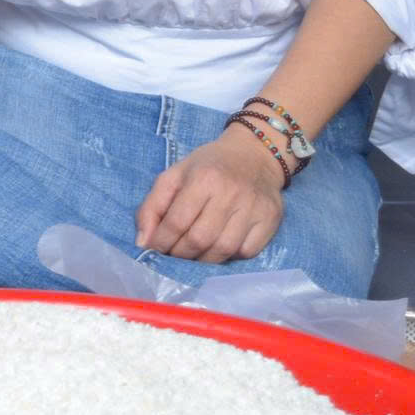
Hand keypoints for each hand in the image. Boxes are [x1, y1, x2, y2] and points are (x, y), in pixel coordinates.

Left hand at [135, 128, 287, 263]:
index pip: (176, 222)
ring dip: (203, 260)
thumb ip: (152, 206)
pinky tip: (220, 247)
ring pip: (223, 250)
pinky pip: (247, 252)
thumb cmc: (208, 166)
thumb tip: (143, 243)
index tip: (154, 248)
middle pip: (199, 240)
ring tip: (193, 253)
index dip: (161, 242)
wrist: (255, 155)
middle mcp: (231, 193)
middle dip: (180, 254)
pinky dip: (230, 256)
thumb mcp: (174, 175)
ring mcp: (254, 208)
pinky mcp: (271, 219)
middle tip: (173, 253)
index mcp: (203, 178)